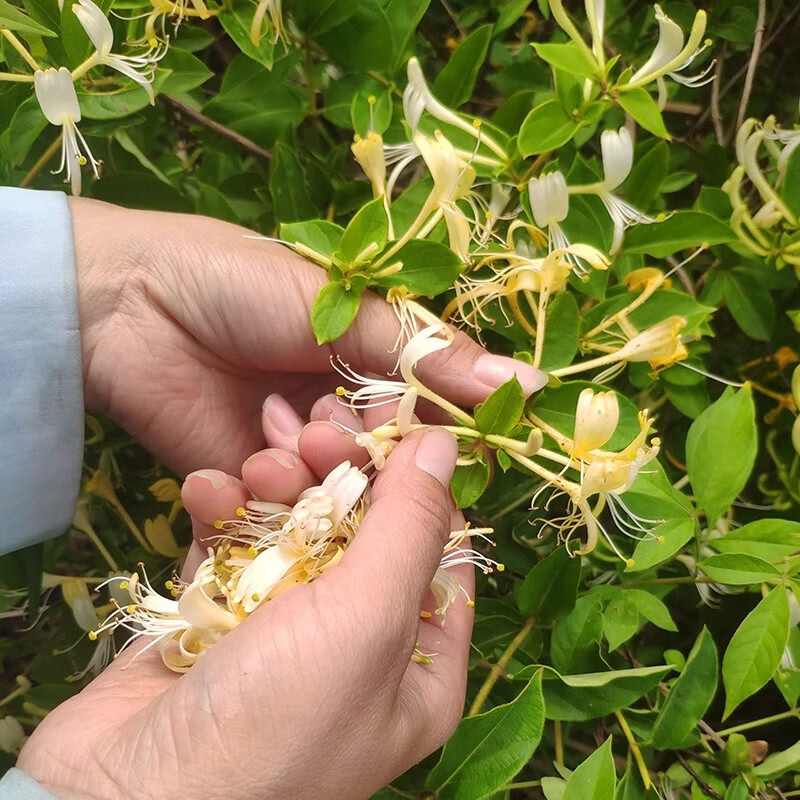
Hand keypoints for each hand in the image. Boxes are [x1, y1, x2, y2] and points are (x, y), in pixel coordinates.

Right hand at [18, 421, 473, 799]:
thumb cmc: (276, 722)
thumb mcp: (367, 620)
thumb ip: (408, 525)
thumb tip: (445, 445)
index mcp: (419, 667)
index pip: (439, 552)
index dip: (419, 482)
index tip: (389, 421)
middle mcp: (358, 650)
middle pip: (364, 533)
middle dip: (340, 474)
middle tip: (314, 428)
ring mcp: (284, 634)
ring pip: (296, 531)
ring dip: (277, 486)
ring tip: (257, 462)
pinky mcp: (217, 619)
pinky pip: (233, 548)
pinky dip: (223, 513)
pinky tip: (206, 489)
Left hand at [70, 197, 546, 476]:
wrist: (123, 305)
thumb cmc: (238, 283)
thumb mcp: (343, 308)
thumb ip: (429, 354)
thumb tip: (529, 382)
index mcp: (374, 362)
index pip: (432, 414)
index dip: (439, 432)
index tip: (443, 443)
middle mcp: (342, 412)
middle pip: (387, 462)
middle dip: (365, 451)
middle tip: (329, 423)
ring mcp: (296, 452)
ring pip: (339, 491)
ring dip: (317, 469)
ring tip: (280, 431)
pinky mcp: (250, 485)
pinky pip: (284, 510)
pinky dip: (274, 493)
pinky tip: (251, 460)